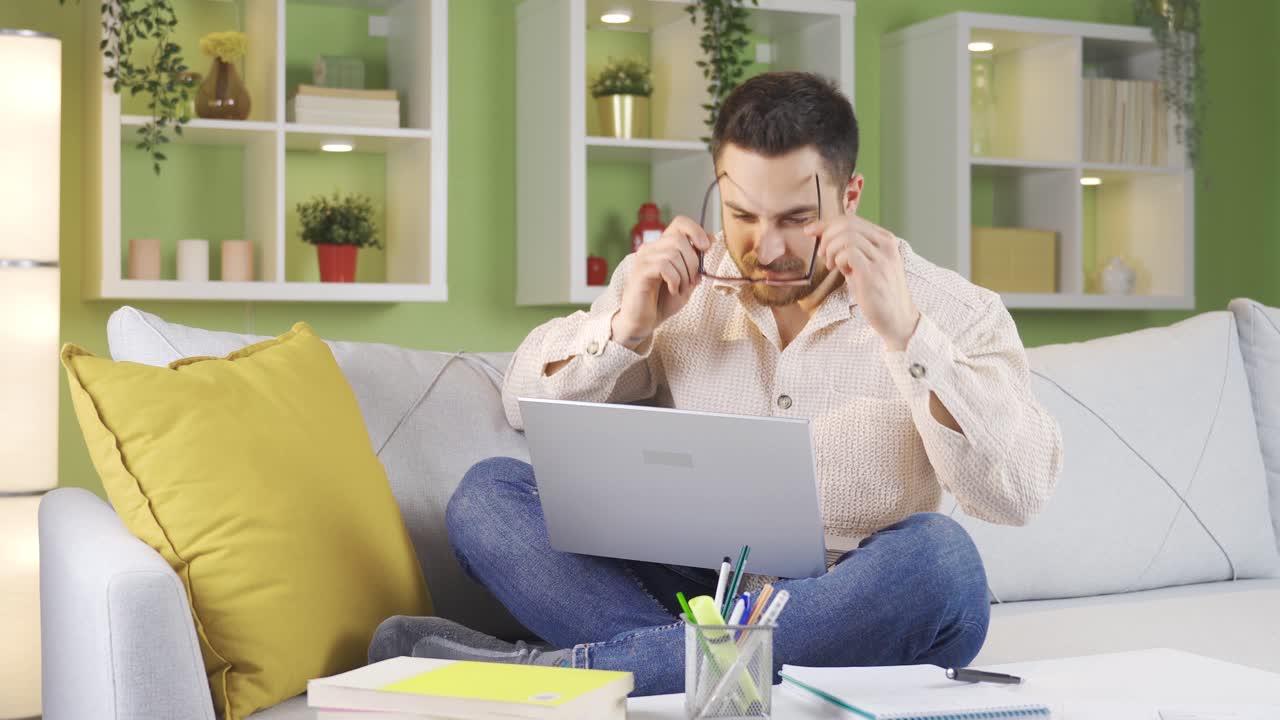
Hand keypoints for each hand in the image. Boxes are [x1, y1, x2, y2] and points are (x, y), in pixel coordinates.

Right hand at [612, 215, 709, 349]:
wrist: (644, 321)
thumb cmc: (663, 301)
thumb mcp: (687, 279)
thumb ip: (697, 261)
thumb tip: (711, 238)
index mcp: (663, 247)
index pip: (680, 223)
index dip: (696, 230)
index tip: (705, 248)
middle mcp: (651, 248)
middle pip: (679, 239)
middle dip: (693, 262)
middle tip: (692, 281)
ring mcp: (644, 258)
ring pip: (673, 253)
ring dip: (684, 274)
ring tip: (680, 289)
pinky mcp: (640, 271)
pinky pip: (664, 266)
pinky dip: (674, 280)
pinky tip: (672, 289)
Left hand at [807, 214, 919, 350]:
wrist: (897, 318)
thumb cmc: (878, 293)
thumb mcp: (867, 265)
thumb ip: (851, 250)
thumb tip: (823, 236)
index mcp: (885, 239)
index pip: (851, 220)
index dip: (826, 223)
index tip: (810, 231)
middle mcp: (886, 245)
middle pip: (847, 224)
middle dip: (826, 235)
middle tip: (822, 254)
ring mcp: (881, 258)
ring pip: (846, 236)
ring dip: (831, 249)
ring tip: (832, 265)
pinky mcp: (873, 273)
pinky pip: (848, 253)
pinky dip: (838, 259)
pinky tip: (842, 271)